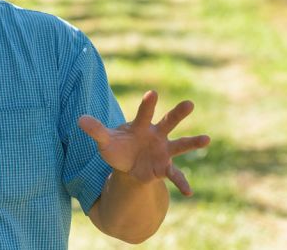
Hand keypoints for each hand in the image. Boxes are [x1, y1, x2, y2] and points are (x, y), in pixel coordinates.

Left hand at [78, 90, 209, 195]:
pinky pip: (175, 175)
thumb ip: (96, 130)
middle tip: (189, 103)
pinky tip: (188, 193)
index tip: (152, 93)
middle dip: (178, 113)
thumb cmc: (118, 147)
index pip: (144, 113)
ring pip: (181, 144)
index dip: (148, 103)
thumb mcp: (105, 141)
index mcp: (141, 126)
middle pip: (168, 121)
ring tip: (207, 138)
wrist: (128, 165)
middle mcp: (156, 135)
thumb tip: (79, 119)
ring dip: (193, 142)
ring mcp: (163, 151)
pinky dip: (182, 183)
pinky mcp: (165, 168)